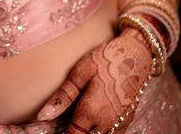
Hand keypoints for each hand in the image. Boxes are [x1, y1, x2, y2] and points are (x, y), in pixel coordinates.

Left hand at [36, 28, 152, 133]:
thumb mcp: (81, 72)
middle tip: (61, 119)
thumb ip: (63, 96)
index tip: (50, 127)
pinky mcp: (126, 122)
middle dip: (72, 130)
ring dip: (86, 130)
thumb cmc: (106, 59)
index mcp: (91, 112)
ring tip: (75, 116)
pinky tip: (91, 118)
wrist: (137, 54)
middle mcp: (106, 124)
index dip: (59, 133)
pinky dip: (98, 130)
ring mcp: (119, 125)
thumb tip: (43, 116)